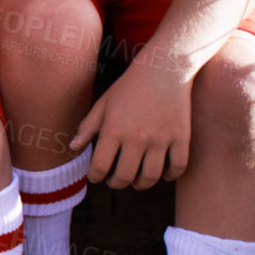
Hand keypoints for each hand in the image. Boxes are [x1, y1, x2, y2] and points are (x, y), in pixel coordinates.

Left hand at [71, 64, 190, 188]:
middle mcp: (136, 138)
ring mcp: (161, 139)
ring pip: (151, 177)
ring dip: (142, 185)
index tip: (96, 177)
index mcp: (113, 131)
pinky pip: (178, 167)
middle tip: (114, 182)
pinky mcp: (181, 137)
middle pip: (125, 177)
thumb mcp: (102, 104)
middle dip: (116, 184)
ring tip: (136, 182)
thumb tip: (73, 147)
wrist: (164, 70)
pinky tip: (164, 174)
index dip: (95, 177)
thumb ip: (87, 127)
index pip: (100, 167)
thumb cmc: (128, 87)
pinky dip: (171, 175)